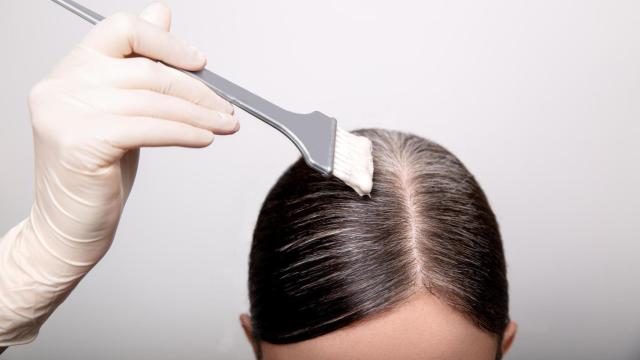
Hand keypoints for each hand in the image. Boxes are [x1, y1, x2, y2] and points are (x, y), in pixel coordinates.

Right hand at [0, 2, 236, 345]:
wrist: (68, 227)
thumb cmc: (97, 174)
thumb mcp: (121, 111)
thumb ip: (138, 66)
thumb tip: (163, 14)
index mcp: (71, 71)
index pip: (122, 30)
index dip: (167, 41)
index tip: (200, 62)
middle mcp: (61, 86)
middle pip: (146, 69)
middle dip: (196, 90)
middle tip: (226, 107)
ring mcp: (64, 114)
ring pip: (152, 100)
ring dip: (199, 114)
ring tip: (224, 125)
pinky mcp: (78, 143)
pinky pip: (148, 128)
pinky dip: (184, 132)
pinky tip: (204, 138)